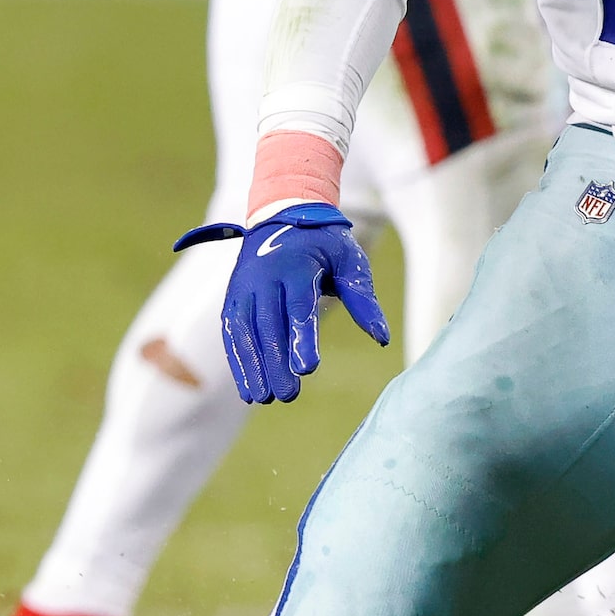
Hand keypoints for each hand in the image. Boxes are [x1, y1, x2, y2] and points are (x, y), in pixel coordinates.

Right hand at [174, 203, 389, 403]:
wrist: (282, 216)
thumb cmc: (324, 243)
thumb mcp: (349, 260)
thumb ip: (362, 298)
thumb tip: (381, 337)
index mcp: (296, 265)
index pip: (298, 305)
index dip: (301, 338)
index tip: (307, 369)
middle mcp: (264, 277)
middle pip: (268, 324)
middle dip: (275, 362)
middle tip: (287, 395)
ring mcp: (244, 288)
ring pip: (245, 332)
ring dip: (253, 367)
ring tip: (266, 398)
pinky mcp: (233, 299)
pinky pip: (233, 334)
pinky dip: (238, 362)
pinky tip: (248, 389)